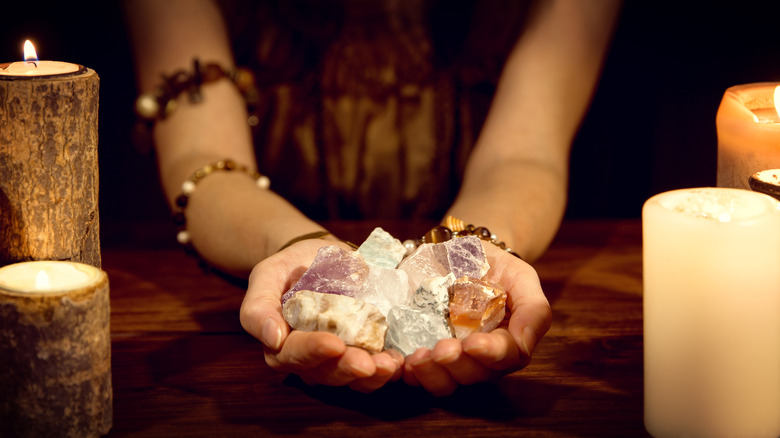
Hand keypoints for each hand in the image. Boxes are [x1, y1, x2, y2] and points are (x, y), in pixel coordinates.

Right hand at [240, 238, 403, 392]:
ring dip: (374, 375)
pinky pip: (377, 369)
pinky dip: (391, 367)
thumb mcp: (266, 276)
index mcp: (283, 346)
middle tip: (367, 363)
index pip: (295, 355)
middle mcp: (312, 360)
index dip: (314, 351)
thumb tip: (272, 339)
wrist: (318, 257)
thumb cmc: (289, 268)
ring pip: (354, 379)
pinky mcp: (366, 352)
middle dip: (348, 369)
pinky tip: (401, 360)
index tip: (333, 343)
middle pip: (328, 373)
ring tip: (390, 364)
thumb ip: (259, 307)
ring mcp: (341, 359)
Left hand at [402, 242, 551, 395]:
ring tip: (418, 358)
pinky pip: (419, 375)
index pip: (507, 358)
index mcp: (509, 343)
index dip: (490, 354)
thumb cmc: (497, 268)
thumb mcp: (522, 278)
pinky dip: (411, 374)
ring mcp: (453, 360)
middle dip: (457, 365)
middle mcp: (482, 359)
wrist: (462, 253)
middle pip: (475, 375)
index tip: (472, 343)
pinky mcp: (426, 354)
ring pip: (447, 383)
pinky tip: (403, 363)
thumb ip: (533, 310)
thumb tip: (524, 344)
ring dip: (432, 374)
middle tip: (440, 349)